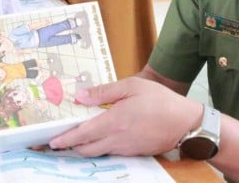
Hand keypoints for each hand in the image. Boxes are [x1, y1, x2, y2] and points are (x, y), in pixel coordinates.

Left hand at [49, 77, 202, 156]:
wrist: (186, 123)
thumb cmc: (161, 100)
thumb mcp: (133, 86)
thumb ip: (105, 91)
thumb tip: (81, 96)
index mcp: (114, 122)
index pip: (82, 135)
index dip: (65, 139)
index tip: (52, 141)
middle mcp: (117, 139)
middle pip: (86, 149)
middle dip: (71, 146)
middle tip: (60, 140)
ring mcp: (126, 149)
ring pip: (98, 153)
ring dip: (86, 147)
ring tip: (79, 139)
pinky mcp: (135, 153)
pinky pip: (112, 152)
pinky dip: (102, 148)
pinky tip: (103, 138)